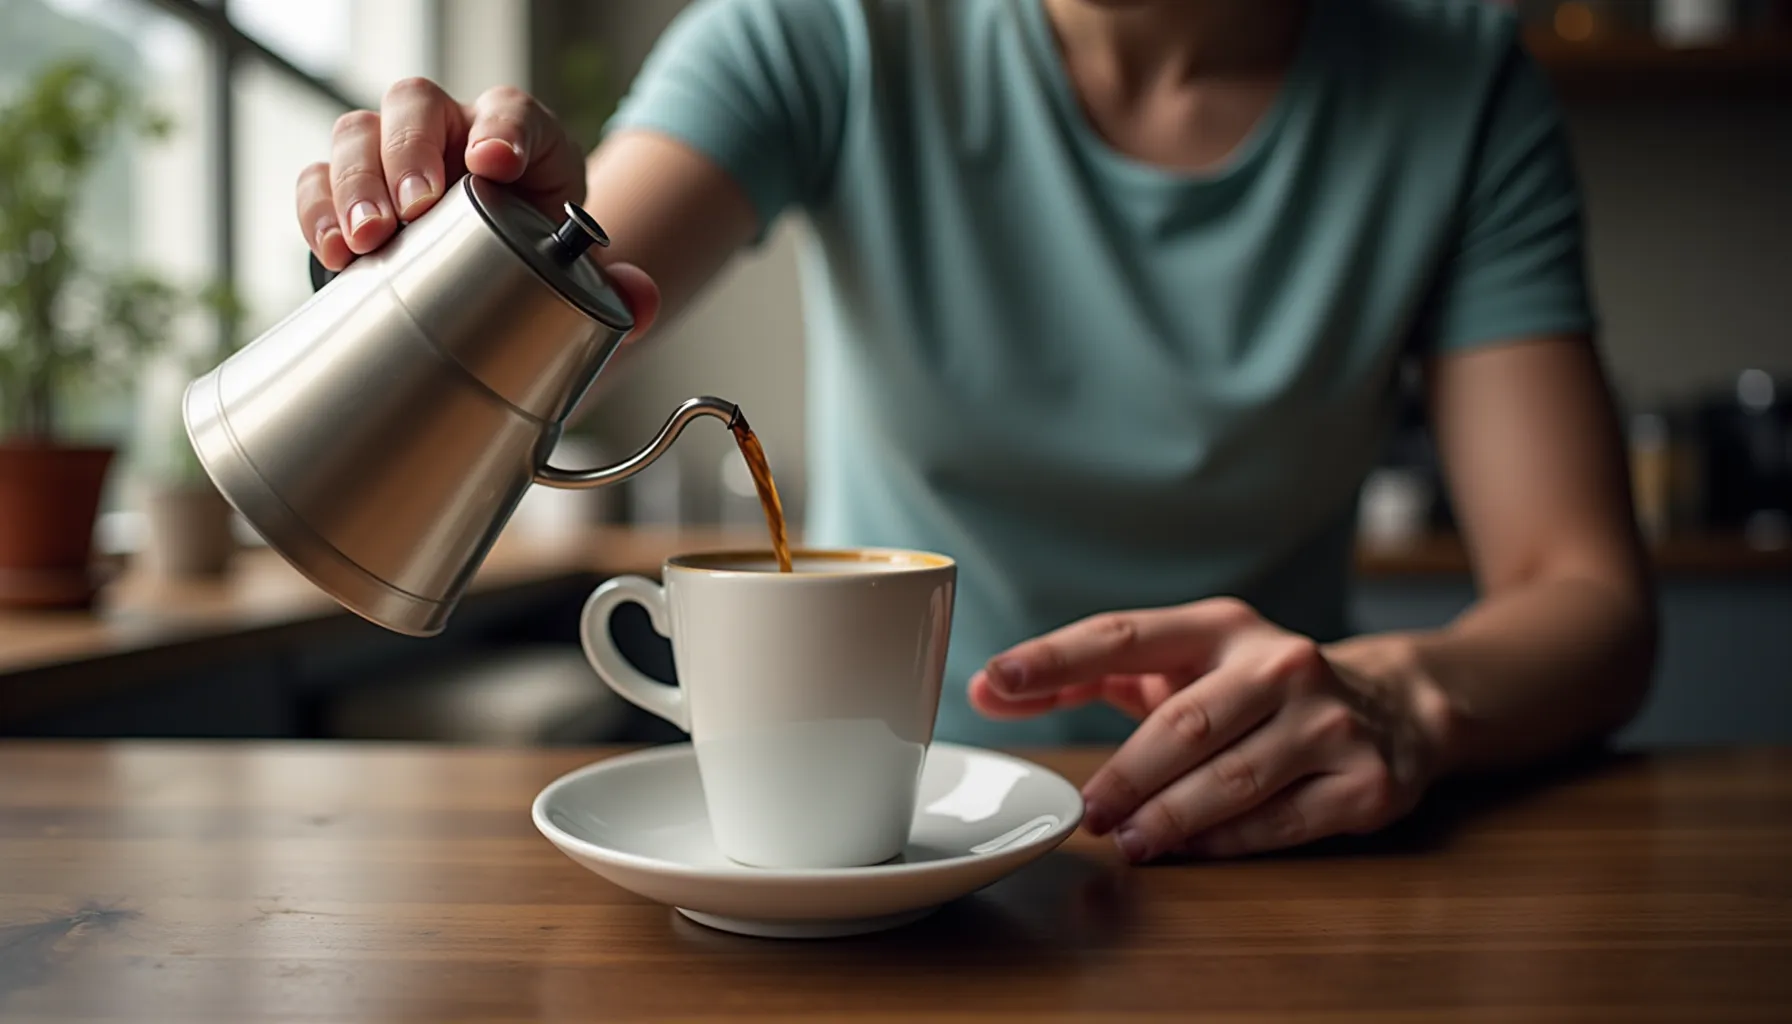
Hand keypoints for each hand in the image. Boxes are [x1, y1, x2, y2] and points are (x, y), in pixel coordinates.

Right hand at [293, 79, 659, 334]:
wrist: (496, 273)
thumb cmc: (538, 256)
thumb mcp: (582, 269)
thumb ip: (617, 285)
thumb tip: (640, 302)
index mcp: (520, 137)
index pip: (511, 112)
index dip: (501, 128)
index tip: (492, 163)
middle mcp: (451, 132)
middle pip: (416, 106)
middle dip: (408, 155)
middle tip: (414, 213)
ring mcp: (395, 156)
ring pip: (357, 132)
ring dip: (354, 184)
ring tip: (366, 241)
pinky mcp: (353, 191)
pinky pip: (317, 180)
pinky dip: (317, 211)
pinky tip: (333, 253)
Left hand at [969, 598, 1449, 861]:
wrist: (1398, 706)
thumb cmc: (1255, 689)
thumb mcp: (1184, 665)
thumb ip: (1092, 676)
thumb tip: (993, 690)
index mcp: (1221, 626)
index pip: (1123, 634)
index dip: (1053, 659)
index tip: (994, 681)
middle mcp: (1279, 663)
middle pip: (1181, 724)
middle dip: (1124, 775)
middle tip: (1088, 812)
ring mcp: (1328, 722)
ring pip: (1230, 779)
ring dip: (1168, 818)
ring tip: (1127, 839)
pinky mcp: (1363, 782)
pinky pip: (1277, 824)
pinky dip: (1224, 842)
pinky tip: (1191, 849)